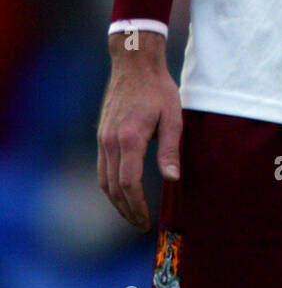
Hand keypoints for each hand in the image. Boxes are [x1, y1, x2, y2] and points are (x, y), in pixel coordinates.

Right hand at [97, 30, 181, 231]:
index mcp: (130, 138)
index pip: (129, 184)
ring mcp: (103, 138)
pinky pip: (102, 167)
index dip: (137, 206)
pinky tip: (122, 190)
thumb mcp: (173, 117)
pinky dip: (110, 184)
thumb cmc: (158, 89)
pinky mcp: (101, 134)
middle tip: (140, 224)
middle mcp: (111, 141)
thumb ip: (170, 150)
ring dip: (116, 200)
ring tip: (131, 213)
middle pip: (113, 187)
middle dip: (126, 210)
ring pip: (104, 180)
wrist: (134, 64)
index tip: (147, 220)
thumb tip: (172, 179)